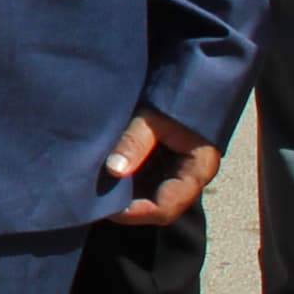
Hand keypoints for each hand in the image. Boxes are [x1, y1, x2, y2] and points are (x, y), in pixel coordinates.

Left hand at [103, 107, 219, 225]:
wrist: (187, 80)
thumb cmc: (175, 98)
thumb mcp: (154, 118)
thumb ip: (135, 142)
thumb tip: (113, 170)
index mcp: (196, 171)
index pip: (165, 207)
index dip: (136, 213)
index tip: (108, 209)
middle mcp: (188, 177)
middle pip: (157, 206)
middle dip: (128, 207)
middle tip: (97, 201)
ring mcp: (177, 172)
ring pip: (149, 195)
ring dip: (126, 194)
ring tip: (98, 187)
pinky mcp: (165, 164)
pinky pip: (145, 181)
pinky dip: (127, 181)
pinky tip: (107, 174)